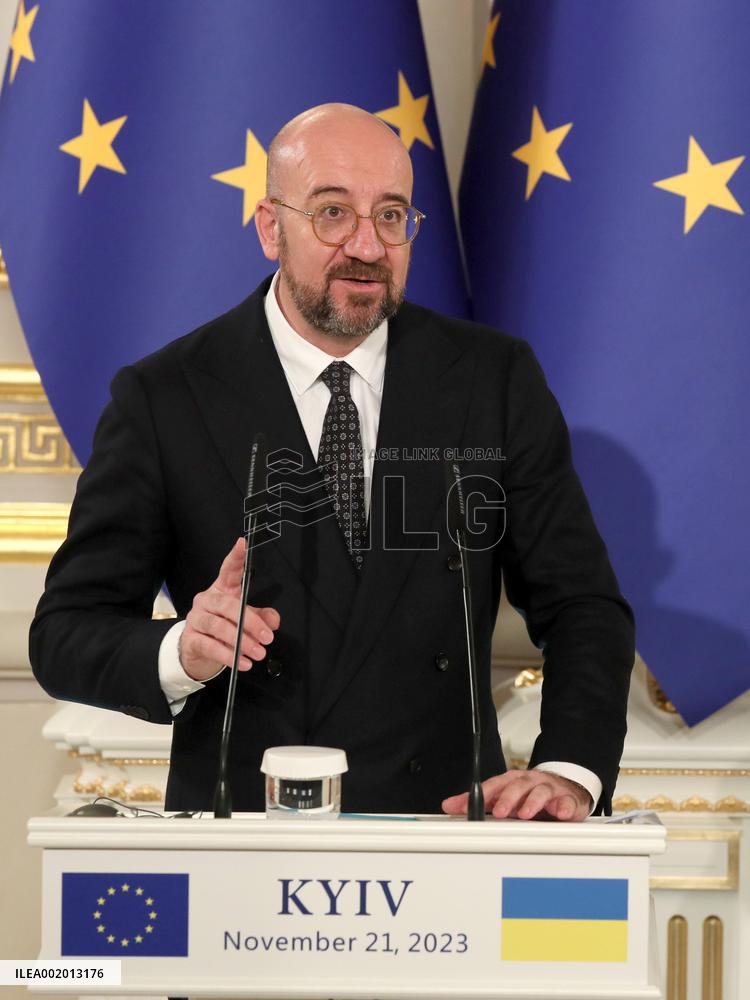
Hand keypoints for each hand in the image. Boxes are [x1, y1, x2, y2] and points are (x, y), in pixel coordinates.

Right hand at [179, 538, 279, 680]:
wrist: (196, 651)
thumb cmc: (223, 628)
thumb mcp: (245, 620)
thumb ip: (261, 617)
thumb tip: (273, 621)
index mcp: (222, 589)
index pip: (228, 569)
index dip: (235, 557)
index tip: (243, 544)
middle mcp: (207, 600)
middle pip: (228, 605)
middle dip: (250, 622)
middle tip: (267, 638)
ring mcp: (196, 619)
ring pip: (219, 626)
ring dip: (241, 641)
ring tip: (258, 652)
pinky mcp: (191, 639)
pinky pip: (210, 646)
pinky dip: (229, 656)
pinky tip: (243, 663)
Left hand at [442, 769, 591, 821]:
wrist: (564, 788)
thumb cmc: (530, 794)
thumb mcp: (503, 797)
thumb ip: (479, 802)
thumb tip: (449, 805)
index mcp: (511, 781)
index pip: (493, 785)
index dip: (481, 795)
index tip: (467, 806)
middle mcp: (528, 782)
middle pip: (516, 786)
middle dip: (507, 798)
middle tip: (500, 812)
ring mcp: (548, 790)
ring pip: (540, 792)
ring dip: (533, 802)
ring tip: (526, 814)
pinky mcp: (567, 800)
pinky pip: (567, 802)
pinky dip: (565, 808)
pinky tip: (562, 814)